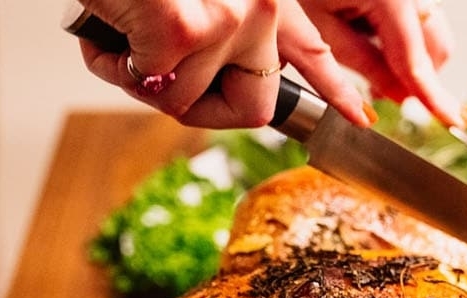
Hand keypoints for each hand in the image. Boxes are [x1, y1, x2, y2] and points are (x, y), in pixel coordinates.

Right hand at [77, 0, 371, 128]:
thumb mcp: (194, 3)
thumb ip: (216, 38)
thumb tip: (201, 88)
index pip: (313, 53)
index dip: (333, 91)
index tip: (361, 117)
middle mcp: (257, 5)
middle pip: (253, 107)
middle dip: (201, 110)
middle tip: (159, 79)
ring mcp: (226, 20)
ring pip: (183, 101)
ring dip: (138, 79)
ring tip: (119, 31)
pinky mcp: (183, 30)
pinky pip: (144, 85)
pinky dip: (112, 65)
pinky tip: (106, 28)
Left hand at [295, 0, 466, 126]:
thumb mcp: (323, 32)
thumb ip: (367, 66)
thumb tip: (399, 96)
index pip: (416, 58)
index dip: (432, 95)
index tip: (452, 120)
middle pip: (435, 45)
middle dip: (418, 79)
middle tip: (380, 95)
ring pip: (431, 34)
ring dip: (410, 61)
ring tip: (369, 67)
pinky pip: (417, 21)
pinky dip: (402, 42)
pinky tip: (370, 42)